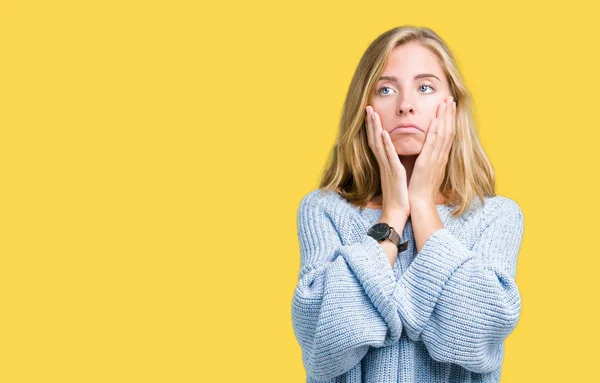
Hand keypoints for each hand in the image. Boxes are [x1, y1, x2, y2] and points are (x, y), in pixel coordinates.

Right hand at [365, 105, 409, 220]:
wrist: (398, 213)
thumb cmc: (398, 197)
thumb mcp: (395, 178)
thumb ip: (393, 166)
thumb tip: (395, 159)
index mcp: (385, 164)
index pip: (377, 142)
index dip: (373, 128)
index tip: (372, 114)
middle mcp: (384, 163)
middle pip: (374, 139)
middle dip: (371, 123)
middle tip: (368, 107)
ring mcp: (388, 167)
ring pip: (379, 144)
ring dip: (375, 128)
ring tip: (372, 114)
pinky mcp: (394, 173)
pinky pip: (388, 156)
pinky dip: (385, 144)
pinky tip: (383, 133)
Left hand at [408, 96, 455, 205]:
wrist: (420, 203)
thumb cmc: (421, 189)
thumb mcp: (427, 170)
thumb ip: (429, 159)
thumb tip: (428, 151)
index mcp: (440, 158)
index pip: (447, 135)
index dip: (449, 120)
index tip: (449, 106)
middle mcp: (440, 157)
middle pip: (448, 131)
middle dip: (449, 114)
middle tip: (450, 98)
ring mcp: (435, 160)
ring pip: (443, 135)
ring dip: (444, 118)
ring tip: (445, 103)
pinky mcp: (426, 164)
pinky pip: (431, 146)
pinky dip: (433, 132)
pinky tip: (433, 121)